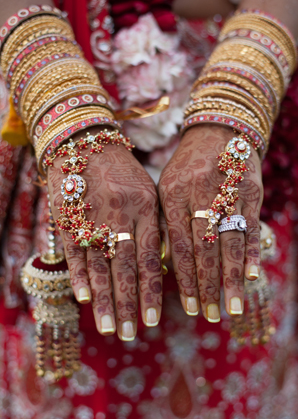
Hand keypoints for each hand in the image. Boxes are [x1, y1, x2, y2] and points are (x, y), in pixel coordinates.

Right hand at [48, 128, 161, 340]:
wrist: (85, 142)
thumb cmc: (123, 170)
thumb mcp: (147, 191)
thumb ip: (155, 224)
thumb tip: (162, 264)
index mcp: (145, 207)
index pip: (150, 257)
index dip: (151, 290)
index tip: (153, 320)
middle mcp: (120, 214)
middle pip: (126, 266)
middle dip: (129, 302)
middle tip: (130, 333)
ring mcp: (93, 216)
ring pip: (100, 264)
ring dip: (105, 298)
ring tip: (109, 327)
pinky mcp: (69, 216)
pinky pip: (75, 251)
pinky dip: (79, 275)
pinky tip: (85, 298)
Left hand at [158, 124, 262, 320]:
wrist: (218, 131)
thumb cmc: (187, 166)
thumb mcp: (167, 187)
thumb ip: (168, 222)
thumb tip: (169, 265)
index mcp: (172, 195)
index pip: (179, 245)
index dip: (185, 278)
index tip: (189, 307)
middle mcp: (199, 194)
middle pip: (204, 248)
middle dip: (208, 285)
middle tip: (211, 315)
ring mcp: (227, 191)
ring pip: (228, 242)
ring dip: (231, 277)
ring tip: (232, 306)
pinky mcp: (251, 190)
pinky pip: (250, 226)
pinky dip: (251, 252)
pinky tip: (252, 276)